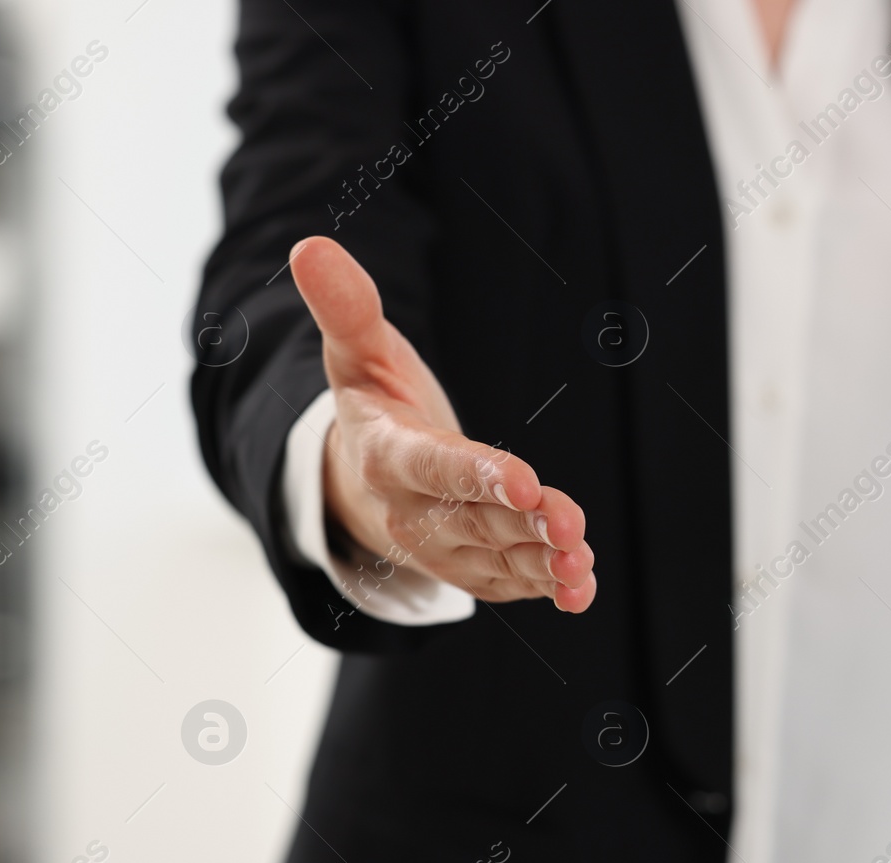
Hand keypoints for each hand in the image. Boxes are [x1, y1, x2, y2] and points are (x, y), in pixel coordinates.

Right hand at [289, 236, 595, 611]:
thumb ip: (345, 307)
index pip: (433, 466)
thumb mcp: (355, 353)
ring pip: (495, 556)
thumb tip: (309, 247)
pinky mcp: (465, 567)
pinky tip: (580, 588)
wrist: (357, 481)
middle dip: (523, 524)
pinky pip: (504, 582)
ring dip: (540, 562)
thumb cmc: (372, 403)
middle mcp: (410, 510)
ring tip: (581, 564)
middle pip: (473, 518)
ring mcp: (439, 547)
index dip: (477, 475)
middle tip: (571, 524)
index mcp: (386, 455)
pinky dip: (542, 587)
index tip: (523, 480)